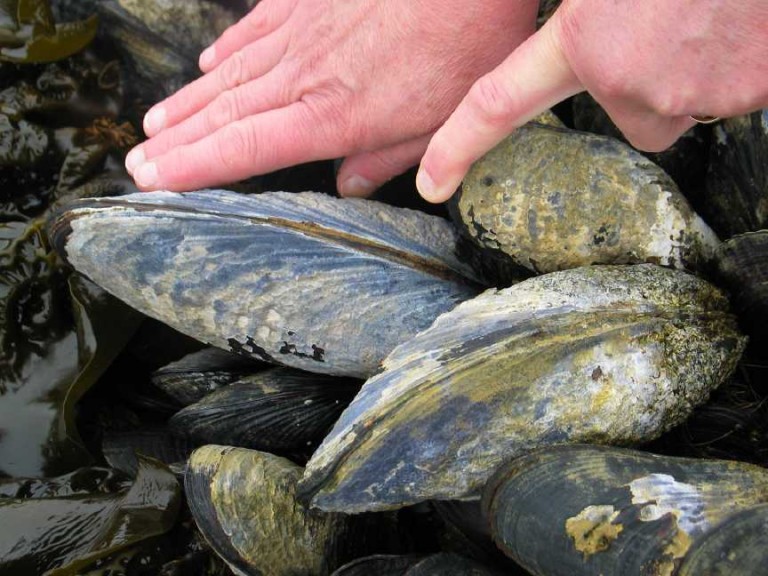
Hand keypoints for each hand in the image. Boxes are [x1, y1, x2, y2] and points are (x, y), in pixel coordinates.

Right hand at [125, 0, 537, 194]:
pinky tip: (206, 63)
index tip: (154, 179)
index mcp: (332, 114)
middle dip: (176, 142)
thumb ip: (390, 157)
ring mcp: (300, 29)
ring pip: (228, 72)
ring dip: (188, 101)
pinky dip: (225, 50)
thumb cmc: (469, 40)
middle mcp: (302, 74)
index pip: (244, 148)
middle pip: (223, 113)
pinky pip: (252, 26)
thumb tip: (349, 185)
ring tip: (155, 123)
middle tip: (138, 161)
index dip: (193, 166)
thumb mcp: (447, 118)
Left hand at [417, 0, 767, 201]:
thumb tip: (559, 34)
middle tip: (673, 24)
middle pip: (633, 116)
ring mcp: (687, 93)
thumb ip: (577, 12)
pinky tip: (741, 24)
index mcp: (581, 39)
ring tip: (713, 14)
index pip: (497, 103)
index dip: (457, 145)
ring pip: (682, 105)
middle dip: (649, 85)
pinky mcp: (745, 94)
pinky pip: (733, 95)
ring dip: (696, 70)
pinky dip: (738, 66)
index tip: (432, 183)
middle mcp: (626, 79)